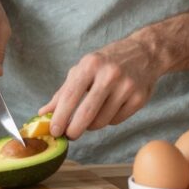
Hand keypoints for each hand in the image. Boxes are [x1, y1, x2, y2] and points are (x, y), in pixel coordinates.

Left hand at [39, 35, 161, 139]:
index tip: (54, 131)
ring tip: (91, 116)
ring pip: (102, 121)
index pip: (70, 96)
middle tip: (69, 135)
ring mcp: (126, 87)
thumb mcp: (83, 69)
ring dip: (92, 125)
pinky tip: (110, 108)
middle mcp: (109, 75)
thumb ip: (63, 92)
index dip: (60, 117)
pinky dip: (109, 120)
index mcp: (90, 65)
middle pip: (87, 113)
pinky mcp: (139, 98)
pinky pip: (116, 121)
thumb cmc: (107, 62)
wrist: (144, 53)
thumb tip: (43, 113)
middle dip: (74, 130)